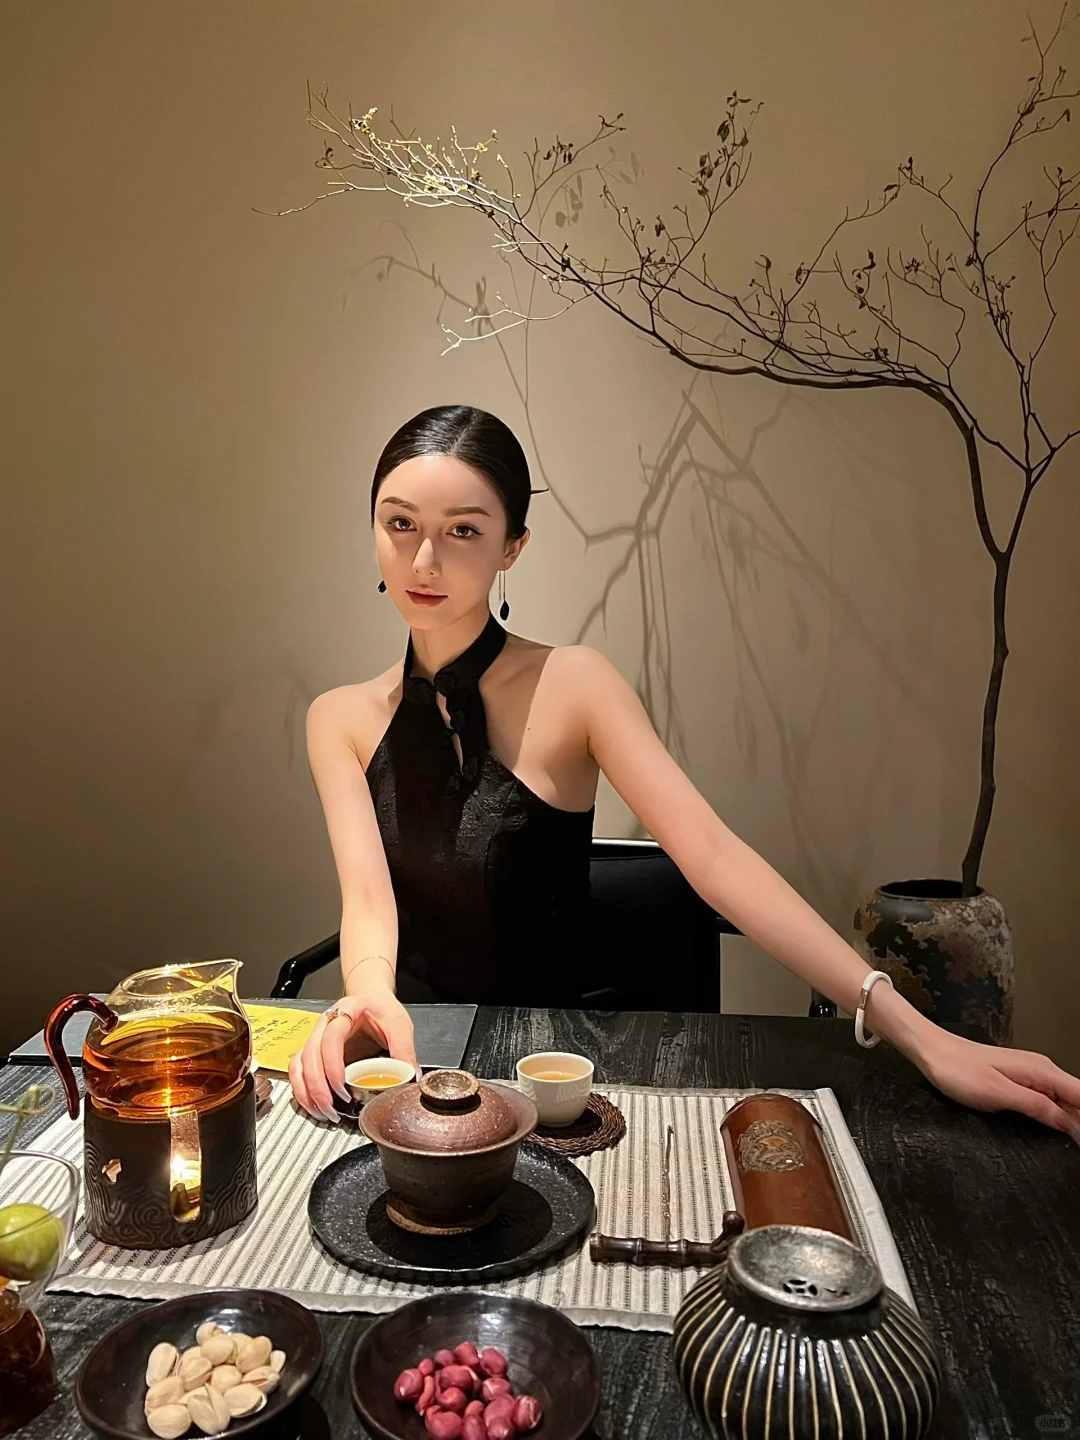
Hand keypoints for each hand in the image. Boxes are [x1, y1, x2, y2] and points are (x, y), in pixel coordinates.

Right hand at [288, 991, 416, 1122]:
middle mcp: (325, 1023)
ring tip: (323, 1113)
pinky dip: (302, 1090)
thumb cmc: (382, 1009)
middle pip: (310, 1055)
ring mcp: (315, 1037)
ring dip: (307, 1092)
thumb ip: (403, 1049)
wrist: (371, 999)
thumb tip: (409, 1076)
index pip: (331, 1038)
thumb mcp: (398, 1024)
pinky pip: (297, 1071)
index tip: (342, 1088)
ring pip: (299, 1065)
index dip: (333, 1065)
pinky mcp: (312, 1051)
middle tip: (333, 1109)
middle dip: (318, 1087)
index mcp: (346, 1011)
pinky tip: (314, 1106)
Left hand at [916, 1030, 1079, 1139]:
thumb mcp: (999, 1094)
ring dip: (1073, 1120)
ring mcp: (1031, 1075)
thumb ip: (1037, 1107)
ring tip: (1074, 1141)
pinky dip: (1059, 1116)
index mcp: (1041, 1071)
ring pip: (1066, 1101)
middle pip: (1078, 1100)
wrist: (932, 1052)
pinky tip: (1058, 1129)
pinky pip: (1050, 1100)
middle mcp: (1041, 1070)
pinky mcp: (1020, 1082)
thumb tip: (1068, 1123)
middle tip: (1078, 1145)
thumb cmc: (957, 1070)